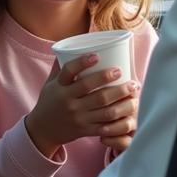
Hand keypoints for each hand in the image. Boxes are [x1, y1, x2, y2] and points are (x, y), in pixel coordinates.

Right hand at [25, 54, 139, 157]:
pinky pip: (105, 125)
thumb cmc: (50, 101)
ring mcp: (78, 117)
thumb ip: (61, 67)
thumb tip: (71, 45)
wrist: (43, 130)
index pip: (68, 71)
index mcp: (59, 87)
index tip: (96, 55)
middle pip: (92, 89)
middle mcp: (68, 102)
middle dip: (108, 78)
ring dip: (121, 97)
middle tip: (121, 71)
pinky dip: (119, 117)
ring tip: (133, 88)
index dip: (82, 62)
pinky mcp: (85, 130)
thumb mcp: (50, 84)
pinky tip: (129, 108)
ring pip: (104, 108)